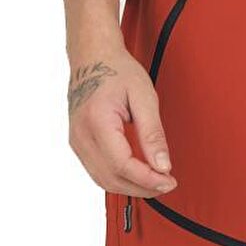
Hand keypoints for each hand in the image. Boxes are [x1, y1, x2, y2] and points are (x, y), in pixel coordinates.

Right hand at [66, 46, 178, 197]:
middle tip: (167, 183)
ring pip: (102, 180)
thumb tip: (162, 165)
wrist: (92, 57)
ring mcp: (77, 141)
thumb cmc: (117, 71)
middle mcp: (82, 135)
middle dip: (142, 188)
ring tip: (155, 182)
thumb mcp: (144, 97)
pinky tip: (136, 175)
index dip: (147, 179)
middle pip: (111, 179)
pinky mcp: (78, 144)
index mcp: (97, 122)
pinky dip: (118, 179)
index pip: (122, 165)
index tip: (169, 180)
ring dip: (130, 187)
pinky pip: (97, 171)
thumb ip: (153, 134)